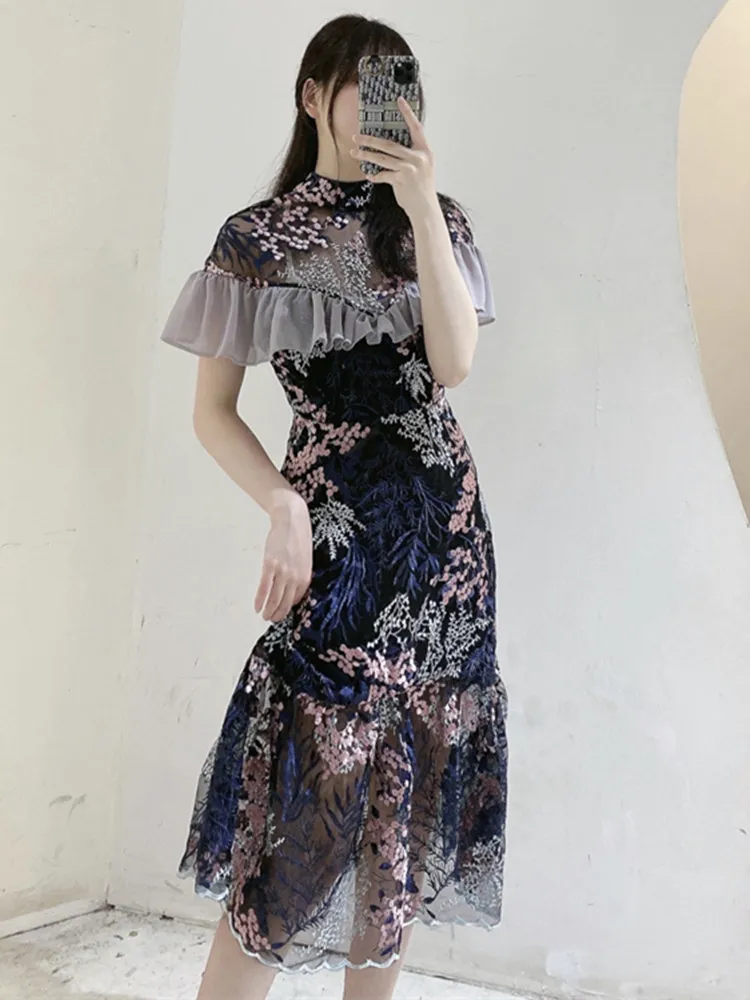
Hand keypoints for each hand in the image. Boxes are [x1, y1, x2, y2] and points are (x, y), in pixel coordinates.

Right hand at [255, 491, 312, 622]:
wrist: (292, 520)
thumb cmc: (298, 539)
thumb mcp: (305, 560)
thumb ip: (299, 575)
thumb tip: (291, 589)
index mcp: (306, 577)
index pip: (296, 600)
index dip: (287, 609)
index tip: (281, 613)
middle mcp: (296, 577)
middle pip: (286, 604)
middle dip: (278, 615)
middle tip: (271, 619)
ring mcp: (283, 572)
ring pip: (274, 599)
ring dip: (268, 611)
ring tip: (263, 616)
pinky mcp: (270, 565)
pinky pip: (264, 588)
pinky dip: (259, 600)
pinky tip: (256, 607)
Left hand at [351, 97, 438, 220]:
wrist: (425, 209)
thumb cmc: (421, 188)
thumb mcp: (422, 168)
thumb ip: (411, 156)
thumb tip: (392, 147)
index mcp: (425, 151)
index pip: (416, 127)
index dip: (407, 113)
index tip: (399, 100)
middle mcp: (418, 157)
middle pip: (389, 144)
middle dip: (370, 140)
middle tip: (356, 136)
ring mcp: (409, 169)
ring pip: (382, 158)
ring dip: (366, 155)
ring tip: (354, 152)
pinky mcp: (401, 180)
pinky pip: (382, 175)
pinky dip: (374, 175)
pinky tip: (368, 174)